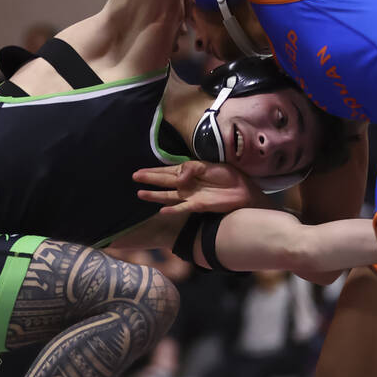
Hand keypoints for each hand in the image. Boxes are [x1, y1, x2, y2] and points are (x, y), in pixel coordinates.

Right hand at [133, 161, 264, 214]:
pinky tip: (161, 210)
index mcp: (188, 172)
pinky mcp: (197, 206)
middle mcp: (186, 184)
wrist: (243, 190)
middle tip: (134, 178)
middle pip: (164, 182)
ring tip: (140, 194)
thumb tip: (177, 177)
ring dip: (155, 195)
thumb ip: (191, 168)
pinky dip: (172, 210)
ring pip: (168, 195)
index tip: (139, 172)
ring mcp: (190, 196)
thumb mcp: (208, 165)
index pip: (167, 171)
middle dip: (149, 180)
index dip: (153, 171)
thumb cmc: (227, 175)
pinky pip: (181, 208)